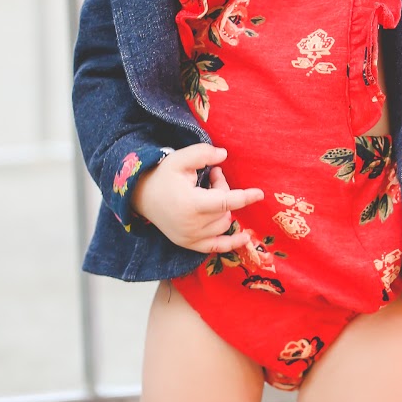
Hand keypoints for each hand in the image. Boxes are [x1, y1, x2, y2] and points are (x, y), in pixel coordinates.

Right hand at [131, 145, 264, 253]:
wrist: (141, 197)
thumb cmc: (162, 176)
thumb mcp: (179, 159)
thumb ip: (202, 154)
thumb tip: (224, 155)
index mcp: (191, 204)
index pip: (225, 202)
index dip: (244, 197)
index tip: (260, 193)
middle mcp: (192, 225)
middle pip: (225, 209)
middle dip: (223, 191)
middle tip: (211, 176)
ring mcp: (191, 238)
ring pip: (224, 224)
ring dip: (223, 209)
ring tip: (208, 192)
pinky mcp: (189, 244)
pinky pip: (217, 247)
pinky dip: (232, 243)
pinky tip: (245, 237)